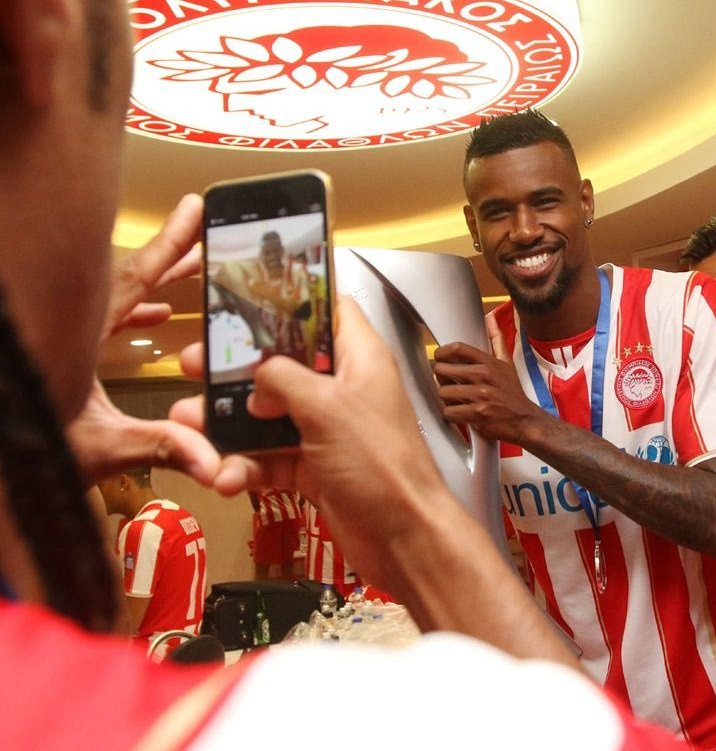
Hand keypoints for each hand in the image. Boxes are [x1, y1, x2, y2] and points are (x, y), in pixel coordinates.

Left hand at [67, 194, 219, 483]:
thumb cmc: (28, 452)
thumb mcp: (100, 448)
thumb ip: (158, 446)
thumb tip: (211, 459)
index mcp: (74, 335)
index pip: (130, 279)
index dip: (167, 244)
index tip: (192, 210)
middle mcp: (64, 326)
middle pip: (123, 278)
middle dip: (168, 258)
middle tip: (202, 235)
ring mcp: (59, 334)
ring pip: (110, 295)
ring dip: (152, 283)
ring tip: (187, 272)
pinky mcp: (59, 351)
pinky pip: (101, 315)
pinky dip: (133, 310)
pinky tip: (156, 317)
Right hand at [172, 297, 451, 587]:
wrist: (403, 537)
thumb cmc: (381, 464)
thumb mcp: (326, 407)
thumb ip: (283, 379)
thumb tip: (256, 378)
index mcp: (360, 359)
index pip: (329, 311)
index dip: (290, 303)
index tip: (244, 304)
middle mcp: (345, 390)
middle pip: (284, 365)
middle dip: (236, 369)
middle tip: (194, 366)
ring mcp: (329, 431)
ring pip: (269, 416)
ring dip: (228, 424)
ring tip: (188, 425)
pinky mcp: (316, 469)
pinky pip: (271, 459)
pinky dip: (245, 467)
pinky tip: (224, 477)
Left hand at [432, 314, 543, 444]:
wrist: (525, 420)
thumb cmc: (512, 393)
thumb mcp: (506, 364)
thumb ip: (497, 340)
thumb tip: (491, 317)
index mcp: (490, 362)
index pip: (457, 348)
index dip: (441, 353)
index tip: (440, 359)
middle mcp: (485, 376)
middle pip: (443, 370)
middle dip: (442, 379)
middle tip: (449, 384)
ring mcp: (482, 395)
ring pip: (443, 392)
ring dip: (447, 399)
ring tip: (457, 400)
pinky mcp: (478, 413)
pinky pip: (449, 412)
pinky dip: (452, 414)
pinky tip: (461, 413)